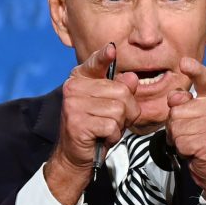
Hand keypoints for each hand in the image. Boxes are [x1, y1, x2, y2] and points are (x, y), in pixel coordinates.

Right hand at [45, 43, 140, 204]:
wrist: (75, 155)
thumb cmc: (95, 127)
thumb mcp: (111, 105)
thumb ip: (121, 89)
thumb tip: (132, 78)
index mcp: (80, 79)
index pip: (95, 63)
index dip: (104, 56)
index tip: (112, 49)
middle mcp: (73, 88)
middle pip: (121, 91)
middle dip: (127, 110)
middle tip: (114, 120)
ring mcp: (73, 105)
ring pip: (119, 109)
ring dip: (119, 125)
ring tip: (106, 129)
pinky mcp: (77, 122)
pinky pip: (111, 126)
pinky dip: (113, 135)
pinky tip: (102, 137)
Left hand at [166, 57, 205, 203]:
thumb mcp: (200, 113)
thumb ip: (186, 100)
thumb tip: (175, 97)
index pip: (205, 77)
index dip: (194, 69)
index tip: (184, 63)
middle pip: (177, 108)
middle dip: (177, 124)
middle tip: (194, 133)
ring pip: (175, 126)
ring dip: (179, 138)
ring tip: (195, 142)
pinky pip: (179, 142)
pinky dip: (182, 150)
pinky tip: (196, 152)